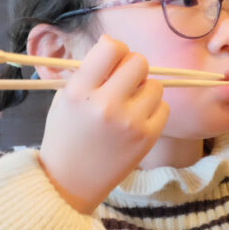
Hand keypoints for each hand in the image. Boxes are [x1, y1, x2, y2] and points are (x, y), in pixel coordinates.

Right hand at [37, 35, 168, 213]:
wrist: (69, 182)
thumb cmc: (66, 135)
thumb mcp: (64, 98)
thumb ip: (88, 72)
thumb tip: (114, 46)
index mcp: (79, 91)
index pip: (111, 47)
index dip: (115, 49)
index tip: (112, 61)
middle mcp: (104, 104)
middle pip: (139, 62)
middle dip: (132, 68)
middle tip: (123, 82)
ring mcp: (129, 122)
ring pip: (155, 84)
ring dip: (145, 89)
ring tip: (129, 104)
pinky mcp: (146, 138)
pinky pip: (164, 107)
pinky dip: (153, 110)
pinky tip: (137, 119)